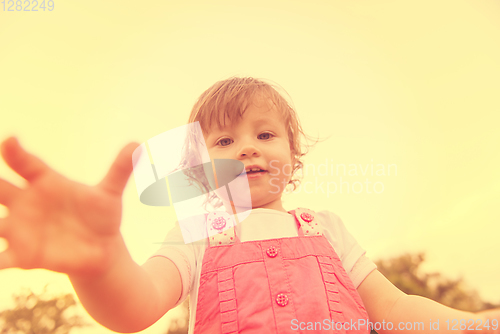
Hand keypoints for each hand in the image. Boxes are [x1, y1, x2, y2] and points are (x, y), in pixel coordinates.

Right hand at [0, 137, 139, 276]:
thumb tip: (139, 145)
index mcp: (45, 182)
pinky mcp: (23, 254)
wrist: (100, 248)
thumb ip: (121, 169)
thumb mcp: (110, 193)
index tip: (11, 141)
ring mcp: (21, 228)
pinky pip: (0, 257)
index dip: (16, 152)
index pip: (25, 163)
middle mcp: (27, 202)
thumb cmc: (101, 215)